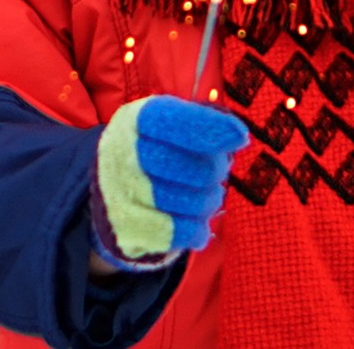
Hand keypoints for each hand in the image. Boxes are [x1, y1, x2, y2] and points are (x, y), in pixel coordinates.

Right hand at [89, 95, 248, 269]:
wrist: (112, 194)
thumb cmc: (154, 151)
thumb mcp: (167, 126)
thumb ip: (200, 126)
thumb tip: (236, 136)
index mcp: (135, 120)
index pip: (175, 122)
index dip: (211, 129)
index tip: (240, 137)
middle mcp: (122, 154)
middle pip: (194, 170)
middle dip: (215, 172)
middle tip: (216, 173)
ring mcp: (121, 194)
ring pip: (192, 204)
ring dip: (209, 202)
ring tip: (205, 196)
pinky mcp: (127, 229)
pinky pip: (181, 233)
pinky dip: (197, 229)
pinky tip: (197, 224)